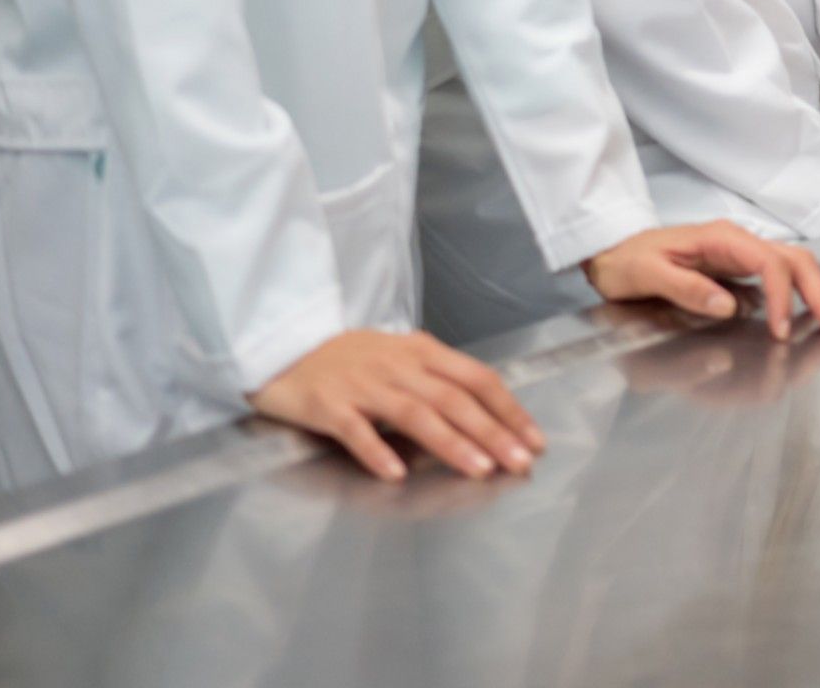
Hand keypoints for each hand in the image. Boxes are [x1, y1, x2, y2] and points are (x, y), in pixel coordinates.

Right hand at [249, 329, 543, 484]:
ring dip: (450, 442)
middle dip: (491, 432)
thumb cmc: (351, 358)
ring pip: (414, 413)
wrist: (285, 346)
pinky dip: (377, 450)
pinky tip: (395, 473)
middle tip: (519, 463)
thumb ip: (439, 381)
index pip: (477, 379)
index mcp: (423, 352)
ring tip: (478, 470)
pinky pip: (356, 430)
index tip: (534, 440)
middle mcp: (399, 365)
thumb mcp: (402, 358)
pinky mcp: (327, 405)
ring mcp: (363, 384)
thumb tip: (490, 416)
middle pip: (454, 398)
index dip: (508, 409)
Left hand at [582, 222, 819, 344]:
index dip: (782, 297)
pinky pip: (780, 279)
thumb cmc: (625, 263)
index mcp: (721, 239)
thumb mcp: (645, 275)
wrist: (610, 252)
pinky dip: (800, 299)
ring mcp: (741, 256)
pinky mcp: (739, 271)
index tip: (779, 333)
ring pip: (793, 267)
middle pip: (796, 260)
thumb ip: (685, 288)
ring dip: (817, 295)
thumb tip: (729, 306)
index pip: (769, 262)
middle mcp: (739, 243)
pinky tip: (807, 321)